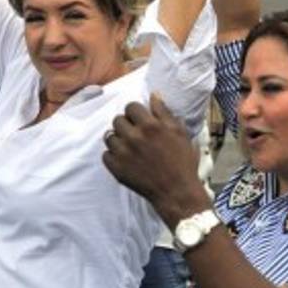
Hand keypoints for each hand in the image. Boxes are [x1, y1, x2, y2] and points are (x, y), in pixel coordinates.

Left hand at [102, 95, 206, 227]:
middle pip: (117, 120)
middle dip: (126, 124)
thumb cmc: (182, 162)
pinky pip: (105, 154)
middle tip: (136, 134)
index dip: (136, 112)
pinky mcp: (116, 168)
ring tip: (129, 146)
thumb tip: (154, 95)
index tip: (140, 120)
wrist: (176, 192)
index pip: (131, 106)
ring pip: (109, 136)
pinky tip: (125, 159)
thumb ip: (164, 112)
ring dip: (118, 139)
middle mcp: (134, 137)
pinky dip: (113, 155)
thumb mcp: (179, 133)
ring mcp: (122, 153)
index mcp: (150, 126)